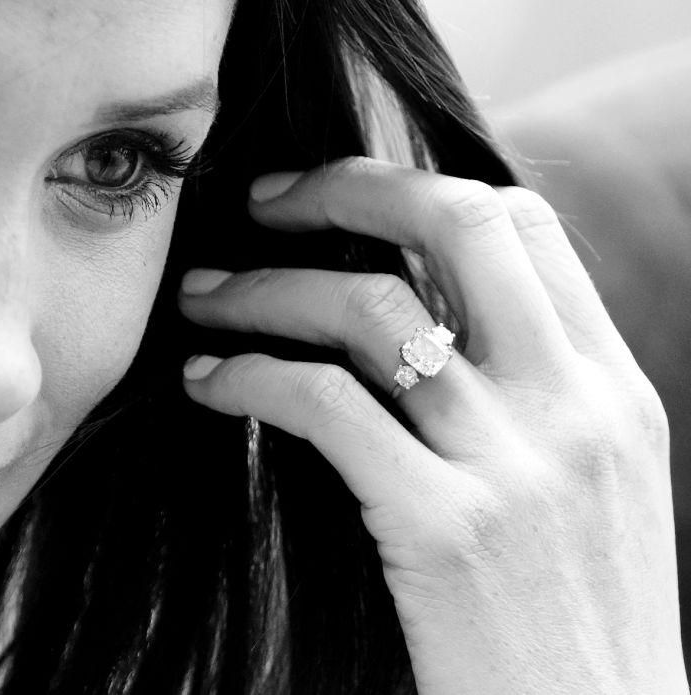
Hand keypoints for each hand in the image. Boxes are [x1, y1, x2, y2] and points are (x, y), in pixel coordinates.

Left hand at [178, 158, 687, 693]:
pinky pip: (321, 402)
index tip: (341, 196)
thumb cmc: (573, 625)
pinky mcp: (441, 529)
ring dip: (263, 290)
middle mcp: (575, 405)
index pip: (525, 223)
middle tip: (263, 201)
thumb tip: (417, 318)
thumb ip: (526, 396)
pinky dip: (247, 374)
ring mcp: (513, 463)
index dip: (420, 184)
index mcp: (614, 388)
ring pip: (369, 309)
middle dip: (345, 189)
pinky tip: (204, 381)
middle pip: (456, 223)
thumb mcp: (586, 488)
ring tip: (202, 297)